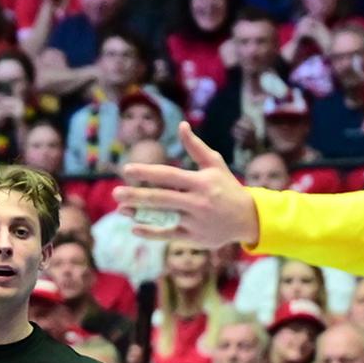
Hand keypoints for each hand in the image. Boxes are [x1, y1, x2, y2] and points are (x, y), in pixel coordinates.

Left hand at [121, 123, 259, 247]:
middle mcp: (198, 202)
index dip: (147, 172)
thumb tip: (181, 125)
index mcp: (202, 182)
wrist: (248, 218)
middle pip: (162, 198)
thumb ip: (196, 147)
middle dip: (137, 195)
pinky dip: (151, 233)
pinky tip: (135, 228)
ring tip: (121, 210)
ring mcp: (196, 221)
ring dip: (140, 214)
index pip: (169, 175)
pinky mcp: (194, 238)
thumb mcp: (215, 164)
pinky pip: (169, 235)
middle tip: (116, 193)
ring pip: (163, 218)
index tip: (127, 169)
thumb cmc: (227, 187)